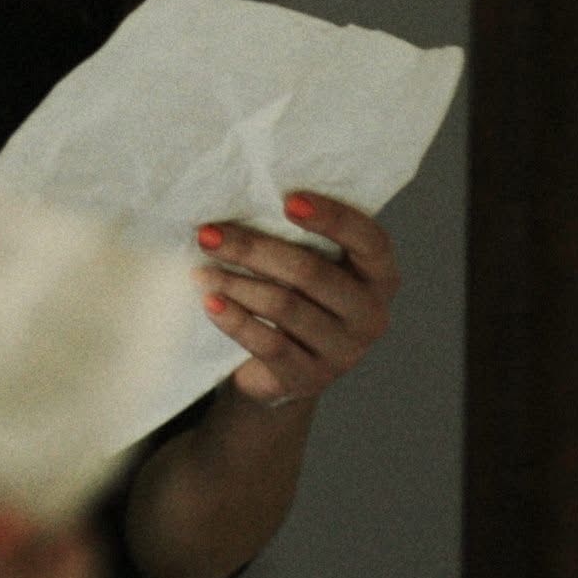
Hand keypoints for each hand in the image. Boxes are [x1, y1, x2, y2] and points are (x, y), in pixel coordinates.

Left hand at [194, 193, 400, 406]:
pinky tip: (210, 302)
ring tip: (200, 271)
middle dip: (252, 249)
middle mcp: (370, 314)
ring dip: (235, 283)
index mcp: (377, 275)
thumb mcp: (303, 265)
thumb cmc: (292, 295)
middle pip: (310, 272)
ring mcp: (344, 351)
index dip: (333, 219)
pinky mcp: (311, 378)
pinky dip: (235, 319)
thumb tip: (239, 199)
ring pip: (284, 306)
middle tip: (207, 234)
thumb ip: (294, 238)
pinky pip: (269, 344)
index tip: (288, 201)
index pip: (370, 241)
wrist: (279, 367)